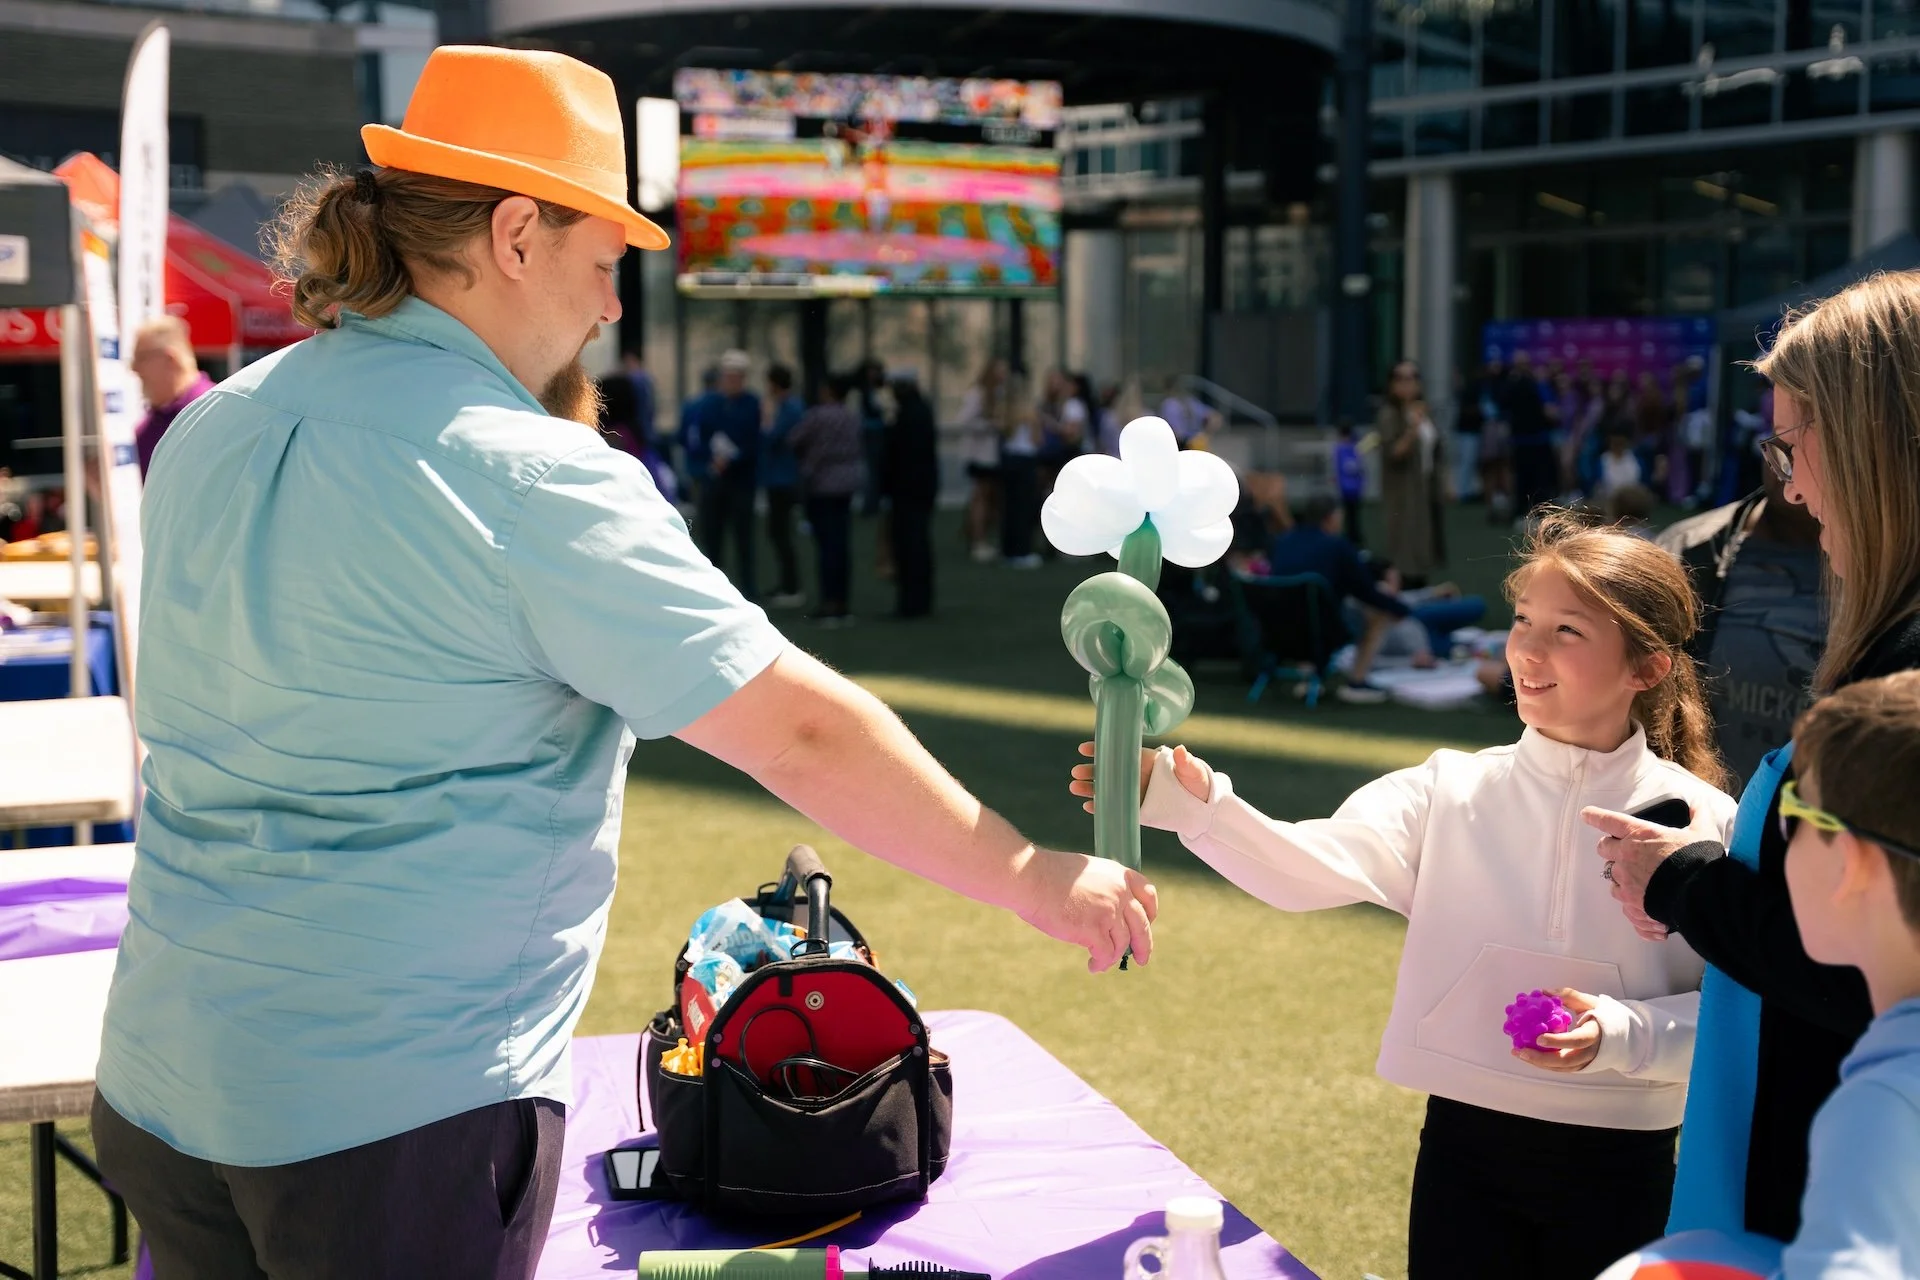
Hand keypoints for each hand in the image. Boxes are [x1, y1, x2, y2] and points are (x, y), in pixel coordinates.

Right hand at [1013, 847, 1158, 971]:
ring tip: (1101, 963)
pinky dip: (1101, 963)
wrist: (1030, 878)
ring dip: (1113, 956)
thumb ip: (1102, 888)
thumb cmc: (1047, 875)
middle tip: (1141, 959)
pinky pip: (1106, 954)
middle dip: (1143, 945)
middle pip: (1142, 925)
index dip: (1150, 912)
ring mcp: (1108, 911)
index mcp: (1118, 874)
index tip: (1147, 923)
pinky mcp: (1094, 929)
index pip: (1147, 894)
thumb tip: (1107, 913)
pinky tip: (1093, 966)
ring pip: (1122, 943)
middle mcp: (1119, 892)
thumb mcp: (1085, 872)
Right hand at [1068, 743, 1210, 813]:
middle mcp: (1135, 774)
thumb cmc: (1197, 783)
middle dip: (1090, 771)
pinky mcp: (1135, 809)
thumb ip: (1185, 762)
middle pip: (1108, 770)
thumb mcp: (1193, 771)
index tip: (1085, 748)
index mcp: (1145, 760)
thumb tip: (1181, 750)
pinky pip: (1114, 807)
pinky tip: (1088, 807)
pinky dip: (1101, 807)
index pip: (1119, 752)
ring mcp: (1134, 792)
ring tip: (1075, 788)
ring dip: (1090, 788)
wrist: (1201, 807)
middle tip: (1076, 772)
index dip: (1101, 749)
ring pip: (1107, 788)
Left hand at [1510, 989, 1601, 1072]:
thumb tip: (1543, 991)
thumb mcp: (1589, 1002)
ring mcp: (1585, 1062)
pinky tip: (1527, 1054)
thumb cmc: (1602, 1016)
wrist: (1619, 1035)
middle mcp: (1590, 1052)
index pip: (1576, 1041)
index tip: (1539, 1038)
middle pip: (1565, 1061)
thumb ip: (1568, 995)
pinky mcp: (1579, 1067)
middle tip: (1521, 1050)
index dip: (1558, 1041)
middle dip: (1541, 1058)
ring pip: (1560, 1067)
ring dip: (1538, 1062)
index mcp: (1595, 1035)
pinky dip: (1543, 1063)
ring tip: (1518, 1052)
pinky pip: (1560, 1068)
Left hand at [1582, 804, 1718, 933]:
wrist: (1701, 895)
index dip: (1595, 816)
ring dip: (1622, 877)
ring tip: (1642, 881)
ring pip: (1612, 877)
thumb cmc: (1699, 860)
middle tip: (1624, 852)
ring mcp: (1626, 880)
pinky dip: (1631, 901)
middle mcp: (1626, 856)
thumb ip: (1698, 817)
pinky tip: (1645, 903)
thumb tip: (1699, 805)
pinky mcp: (1631, 902)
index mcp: (1639, 834)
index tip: (1586, 814)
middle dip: (1610, 849)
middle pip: (1604, 848)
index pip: (1609, 821)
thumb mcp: (1703, 833)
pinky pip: (1622, 901)